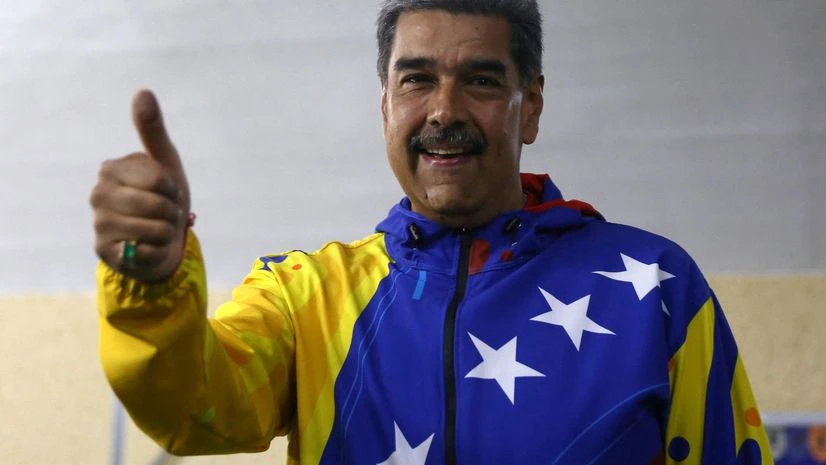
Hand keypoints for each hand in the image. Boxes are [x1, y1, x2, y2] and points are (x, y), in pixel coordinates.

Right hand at [90, 90, 190, 281]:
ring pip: (155, 229)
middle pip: (157, 205)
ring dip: (166, 233)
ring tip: (156, 229)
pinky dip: (156, 251)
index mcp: (111, 169)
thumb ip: (153, 130)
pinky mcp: (104, 251)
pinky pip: (146, 251)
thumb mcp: (165, 163)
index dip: (172, 190)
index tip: (166, 192)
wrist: (160, 242)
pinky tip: (147, 247)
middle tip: (163, 213)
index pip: (159, 180)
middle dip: (170, 213)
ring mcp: (99, 223)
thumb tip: (143, 91)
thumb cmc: (163, 199)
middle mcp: (98, 194)